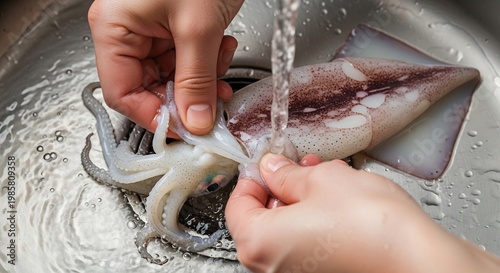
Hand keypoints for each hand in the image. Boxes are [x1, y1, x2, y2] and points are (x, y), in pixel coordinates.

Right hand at [88, 0, 242, 134]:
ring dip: (201, 79)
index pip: (122, 93)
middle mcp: (127, 30)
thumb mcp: (198, 28)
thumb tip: (195, 121)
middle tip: (211, 105)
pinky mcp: (172, 26)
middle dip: (184, 98)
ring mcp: (150, 28)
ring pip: (171, 76)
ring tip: (222, 65)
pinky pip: (185, 59)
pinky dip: (207, 63)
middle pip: (148, 87)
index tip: (185, 129)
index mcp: (115, 28)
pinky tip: (222, 48)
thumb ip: (196, 80)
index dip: (154, 117)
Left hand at [225, 153, 499, 272]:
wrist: (418, 260)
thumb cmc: (371, 226)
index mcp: (259, 243)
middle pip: (261, 220)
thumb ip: (287, 174)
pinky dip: (314, 223)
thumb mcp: (321, 179)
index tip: (266, 165)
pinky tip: (337, 203)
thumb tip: (272, 169)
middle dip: (281, 188)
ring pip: (286, 232)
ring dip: (301, 202)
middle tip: (298, 167)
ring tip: (325, 179)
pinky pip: (306, 246)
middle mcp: (272, 267)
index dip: (251, 179)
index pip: (236, 206)